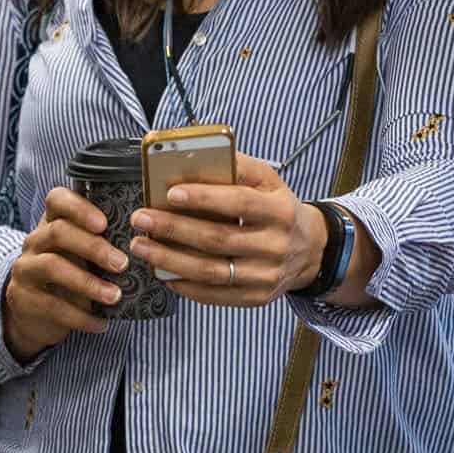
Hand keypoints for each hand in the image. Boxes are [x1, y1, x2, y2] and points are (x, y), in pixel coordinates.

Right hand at [2, 187, 129, 362]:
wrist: (33, 312)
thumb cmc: (69, 274)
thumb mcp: (81, 254)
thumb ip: (103, 243)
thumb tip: (150, 243)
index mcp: (51, 222)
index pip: (57, 199)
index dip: (80, 208)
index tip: (104, 223)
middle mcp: (35, 241)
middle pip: (58, 232)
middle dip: (93, 247)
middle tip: (122, 264)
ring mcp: (26, 269)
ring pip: (52, 266)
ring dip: (88, 282)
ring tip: (115, 296)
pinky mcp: (24, 298)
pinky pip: (52, 305)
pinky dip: (80, 316)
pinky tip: (101, 324)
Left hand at [129, 153, 323, 307]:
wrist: (312, 250)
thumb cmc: (278, 209)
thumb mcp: (269, 181)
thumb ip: (237, 167)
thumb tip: (192, 155)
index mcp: (280, 210)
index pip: (240, 202)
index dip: (204, 198)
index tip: (170, 193)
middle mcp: (276, 245)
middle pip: (218, 239)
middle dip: (174, 229)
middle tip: (142, 218)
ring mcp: (267, 275)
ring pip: (211, 271)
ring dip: (169, 259)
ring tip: (141, 246)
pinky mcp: (257, 297)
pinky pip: (215, 295)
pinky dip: (184, 284)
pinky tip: (162, 272)